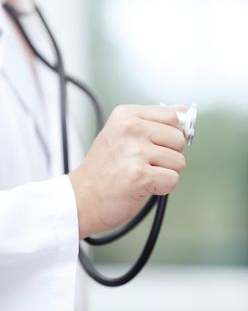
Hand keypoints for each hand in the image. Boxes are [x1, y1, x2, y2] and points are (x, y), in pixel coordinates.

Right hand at [69, 104, 185, 238]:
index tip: (158, 144)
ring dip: (164, 173)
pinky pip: (172, 180)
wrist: (81, 198)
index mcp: (126, 115)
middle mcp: (130, 128)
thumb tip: (184, 111)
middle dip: (168, 155)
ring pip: (179, 161)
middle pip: (179, 139)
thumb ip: (153, 121)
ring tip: (141, 174)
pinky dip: (162, 188)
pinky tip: (142, 186)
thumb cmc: (103, 169)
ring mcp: (134, 151)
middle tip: (144, 163)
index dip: (171, 134)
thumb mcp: (122, 134)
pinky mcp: (139, 175)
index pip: (173, 115)